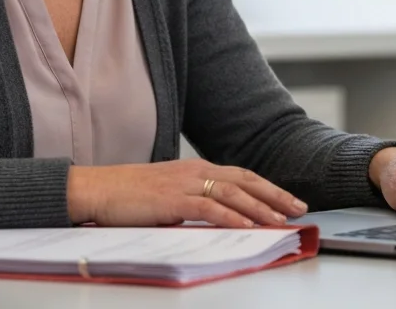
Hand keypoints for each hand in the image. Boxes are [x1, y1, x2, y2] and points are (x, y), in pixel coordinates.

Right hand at [67, 159, 308, 227]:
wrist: (97, 189)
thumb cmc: (129, 195)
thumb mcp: (168, 195)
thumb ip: (193, 201)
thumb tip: (217, 217)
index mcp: (195, 168)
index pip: (240, 175)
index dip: (267, 187)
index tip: (288, 199)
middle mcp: (194, 170)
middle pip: (244, 180)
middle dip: (274, 194)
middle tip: (298, 207)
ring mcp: (184, 183)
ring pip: (232, 193)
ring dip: (259, 207)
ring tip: (280, 220)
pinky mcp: (172, 200)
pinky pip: (209, 207)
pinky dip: (231, 216)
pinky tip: (247, 226)